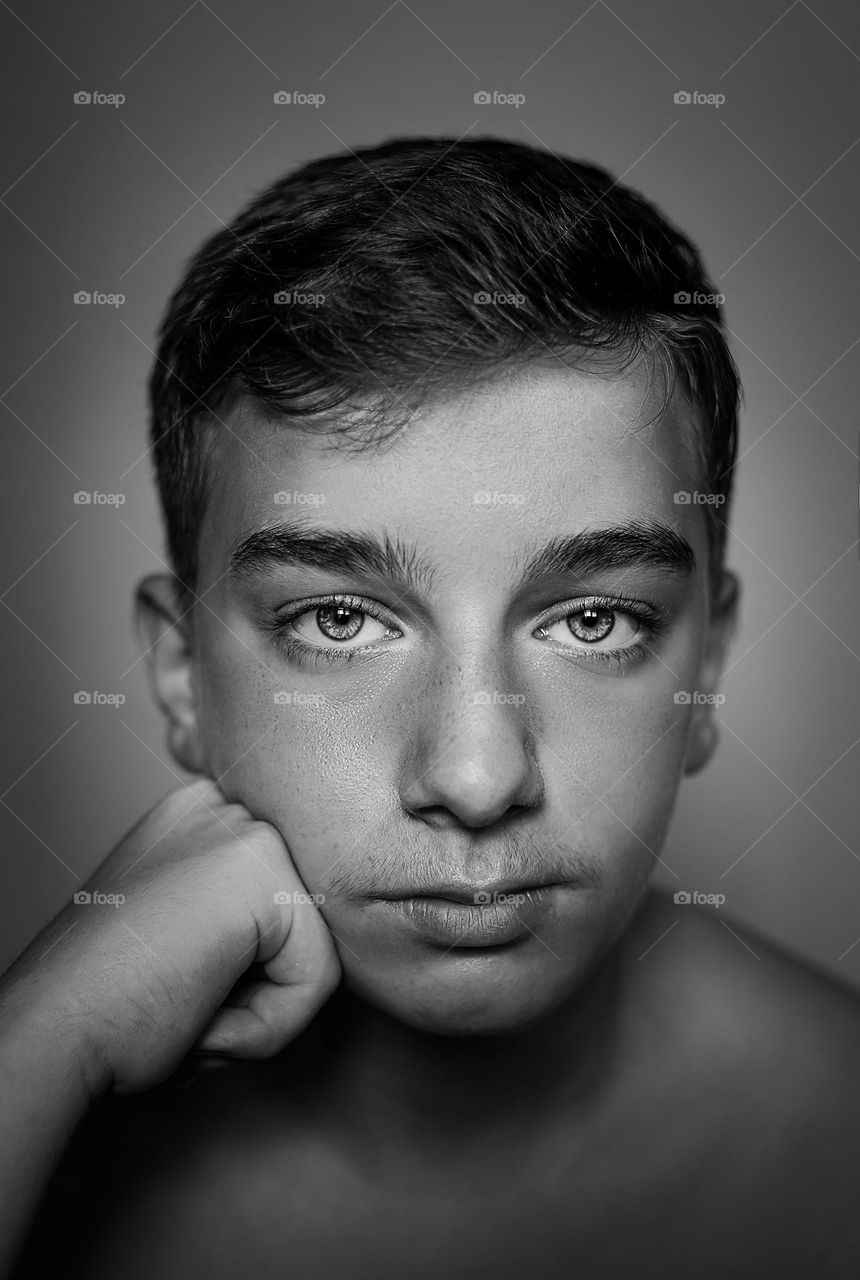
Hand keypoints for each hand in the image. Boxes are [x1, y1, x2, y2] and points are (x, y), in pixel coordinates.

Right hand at [1, 779, 340, 1095]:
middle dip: (260, 987)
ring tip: (189, 1006)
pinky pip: (317, 978)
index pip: (289, 901)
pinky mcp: (262, 872)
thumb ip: (243, 918)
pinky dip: (268, 1025)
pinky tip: (201, 1016)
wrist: (51, 1032)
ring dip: (264, 1011)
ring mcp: (244, 831)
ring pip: (319, 953)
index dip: (251, 966)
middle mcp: (225, 807)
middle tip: (181, 998)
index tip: (180, 976)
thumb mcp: (185, 933)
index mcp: (204, 816)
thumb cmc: (109, 1004)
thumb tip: (324, 926)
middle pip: (309, 923)